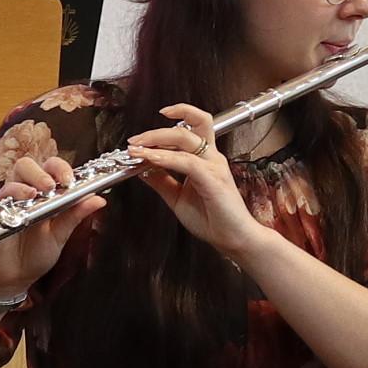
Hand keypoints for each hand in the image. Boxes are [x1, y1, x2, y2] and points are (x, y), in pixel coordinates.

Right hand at [0, 137, 100, 299]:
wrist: (17, 277)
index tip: (69, 180)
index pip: (50, 168)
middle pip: (26, 167)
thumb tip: (99, 200)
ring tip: (31, 196)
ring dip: (19, 187)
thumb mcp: (60, 235)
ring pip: (8, 184)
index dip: (59, 168)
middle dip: (38, 173)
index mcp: (44, 193)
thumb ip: (76, 215)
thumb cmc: (37, 253)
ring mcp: (6, 204)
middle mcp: (24, 193)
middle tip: (49, 186)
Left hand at [127, 106, 263, 259]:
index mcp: (204, 159)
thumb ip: (161, 181)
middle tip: (134, 141)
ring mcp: (213, 166)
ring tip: (137, 148)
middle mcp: (210, 158)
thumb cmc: (213, 220)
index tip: (137, 141)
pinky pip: (187, 162)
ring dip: (156, 139)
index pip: (186, 130)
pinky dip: (166, 158)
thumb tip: (142, 168)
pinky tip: (151, 159)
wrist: (233, 239)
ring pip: (185, 137)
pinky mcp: (213, 178)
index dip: (159, 132)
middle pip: (185, 127)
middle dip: (154, 131)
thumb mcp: (177, 197)